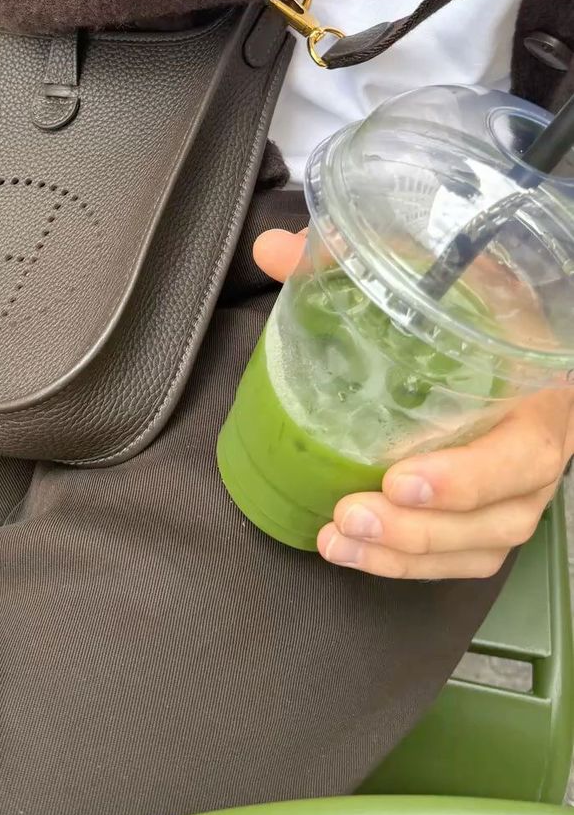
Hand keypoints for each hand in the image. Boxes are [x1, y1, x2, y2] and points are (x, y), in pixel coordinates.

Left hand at [254, 229, 573, 579]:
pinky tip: (355, 553)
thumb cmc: (474, 303)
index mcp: (538, 385)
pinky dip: (407, 565)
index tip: (402, 477)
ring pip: (483, 543)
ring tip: (341, 535)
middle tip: (353, 513)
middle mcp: (540, 443)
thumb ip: (352, 260)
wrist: (506, 330)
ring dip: (409, 553)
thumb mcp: (429, 274)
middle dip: (425, 525)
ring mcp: (523, 486)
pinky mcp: (495, 512)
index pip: (530, 444)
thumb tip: (275, 250)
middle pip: (504, 510)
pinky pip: (463, 558)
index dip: (471, 474)